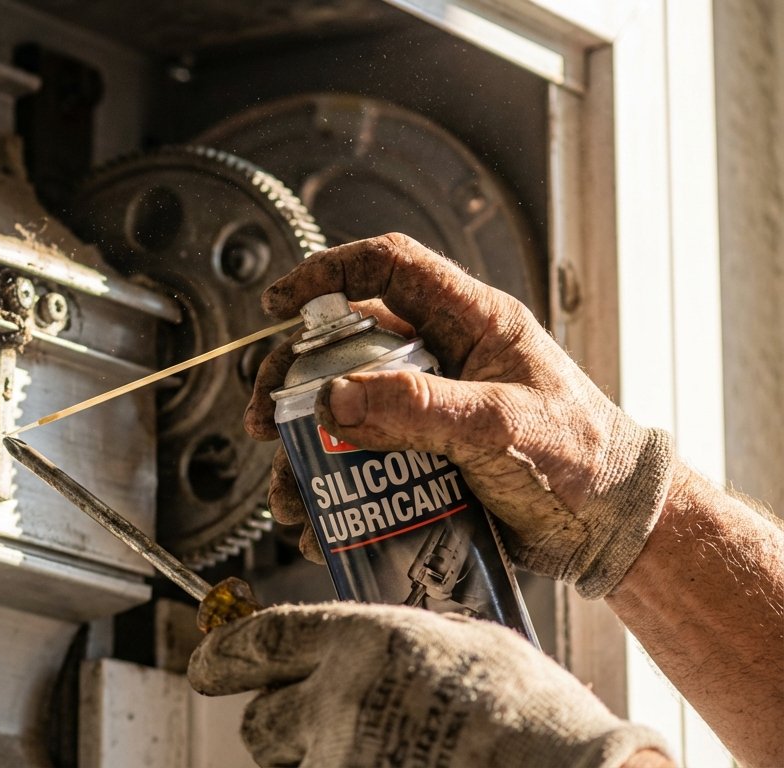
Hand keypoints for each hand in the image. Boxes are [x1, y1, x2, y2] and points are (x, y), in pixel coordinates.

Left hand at [188, 602, 668, 767]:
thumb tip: (371, 648)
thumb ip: (404, 643)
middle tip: (309, 731)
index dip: (224, 654)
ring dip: (319, 763)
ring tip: (383, 757)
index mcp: (364, 643)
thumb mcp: (470, 646)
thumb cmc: (538, 722)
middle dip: (275, 727)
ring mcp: (340, 762)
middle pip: (259, 723)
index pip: (262, 641)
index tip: (206, 665)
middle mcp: (337, 702)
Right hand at [246, 234, 674, 597]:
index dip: (328, 272)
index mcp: (471, 322)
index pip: (389, 266)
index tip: (280, 305)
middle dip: (293, 381)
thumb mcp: (501, 427)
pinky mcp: (421, 456)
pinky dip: (330, 488)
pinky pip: (358, 461)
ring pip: (342, 411)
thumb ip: (420, 409)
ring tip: (289, 495)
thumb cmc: (583, 461)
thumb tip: (335, 399)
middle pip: (343, 346)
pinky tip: (318, 522)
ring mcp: (428, 407)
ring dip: (303, 449)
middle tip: (264, 419)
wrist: (612, 529)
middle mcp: (441, 357)